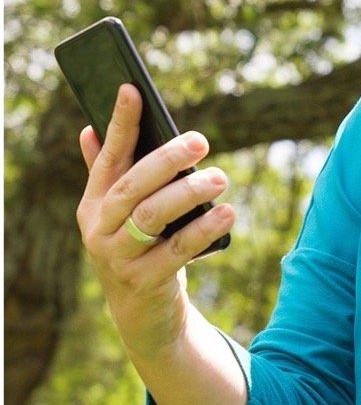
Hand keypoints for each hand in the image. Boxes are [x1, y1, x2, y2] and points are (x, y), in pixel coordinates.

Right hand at [76, 84, 234, 359]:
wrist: (143, 315)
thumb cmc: (139, 250)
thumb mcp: (122, 215)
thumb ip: (109, 175)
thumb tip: (89, 129)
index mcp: (94, 204)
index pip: (108, 157)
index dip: (120, 123)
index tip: (131, 89)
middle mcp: (99, 228)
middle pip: (132, 186)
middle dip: (166, 160)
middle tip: (201, 141)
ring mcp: (117, 258)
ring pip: (152, 217)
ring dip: (188, 194)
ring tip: (220, 178)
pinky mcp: (143, 283)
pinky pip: (176, 252)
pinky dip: (202, 231)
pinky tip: (227, 214)